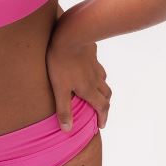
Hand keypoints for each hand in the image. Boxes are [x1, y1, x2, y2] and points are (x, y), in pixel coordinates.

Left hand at [46, 13, 111, 130]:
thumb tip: (68, 130)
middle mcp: (95, 79)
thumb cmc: (61, 62)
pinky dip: (97, 74)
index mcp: (88, 89)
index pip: (101, 107)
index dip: (103, 118)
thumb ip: (63, 109)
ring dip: (102, 90)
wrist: (70, 35)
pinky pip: (97, 67)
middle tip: (100, 111)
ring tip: (95, 93)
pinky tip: (89, 71)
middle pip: (106, 95)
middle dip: (104, 106)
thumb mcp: (59, 88)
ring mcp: (95, 66)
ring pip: (103, 81)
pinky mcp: (92, 54)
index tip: (101, 126)